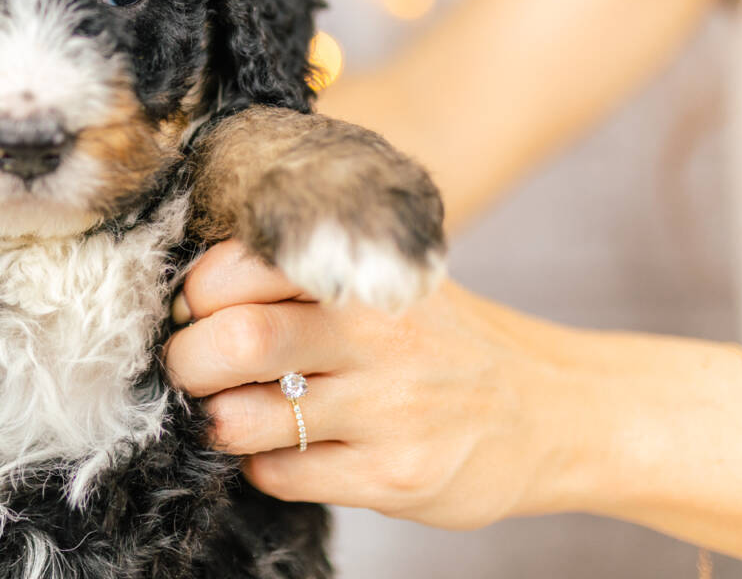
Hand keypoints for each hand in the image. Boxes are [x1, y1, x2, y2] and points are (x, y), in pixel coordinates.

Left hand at [164, 241, 576, 529]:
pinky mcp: (396, 476)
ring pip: (244, 419)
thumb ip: (307, 270)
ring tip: (235, 411)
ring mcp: (389, 408)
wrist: (553, 410)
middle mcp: (378, 332)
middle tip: (194, 367)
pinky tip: (292, 447)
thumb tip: (191, 286)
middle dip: (188, 359)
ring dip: (218, 420)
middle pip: (237, 339)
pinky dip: (263, 464)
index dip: (197, 292)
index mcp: (366, 270)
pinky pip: (280, 475)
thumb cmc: (440, 339)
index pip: (241, 265)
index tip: (198, 310)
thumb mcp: (391, 277)